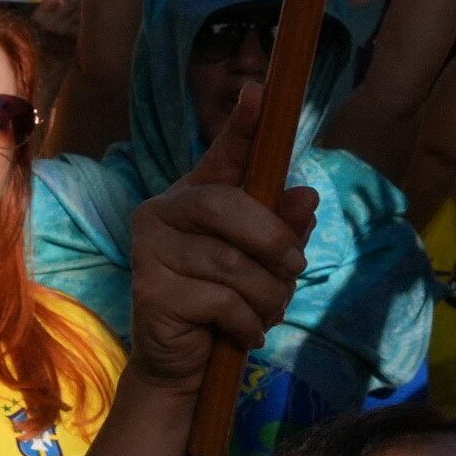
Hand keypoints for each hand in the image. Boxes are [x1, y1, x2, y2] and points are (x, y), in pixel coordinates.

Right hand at [122, 105, 319, 384]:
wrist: (183, 364)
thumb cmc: (223, 302)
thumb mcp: (262, 263)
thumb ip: (282, 228)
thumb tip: (305, 197)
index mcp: (191, 197)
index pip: (222, 155)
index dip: (243, 126)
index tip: (260, 91)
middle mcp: (160, 213)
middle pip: (226, 206)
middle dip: (275, 241)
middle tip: (295, 269)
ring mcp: (149, 251)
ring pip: (232, 262)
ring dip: (267, 295)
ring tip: (265, 313)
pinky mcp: (150, 291)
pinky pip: (220, 299)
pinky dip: (246, 321)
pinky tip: (244, 332)